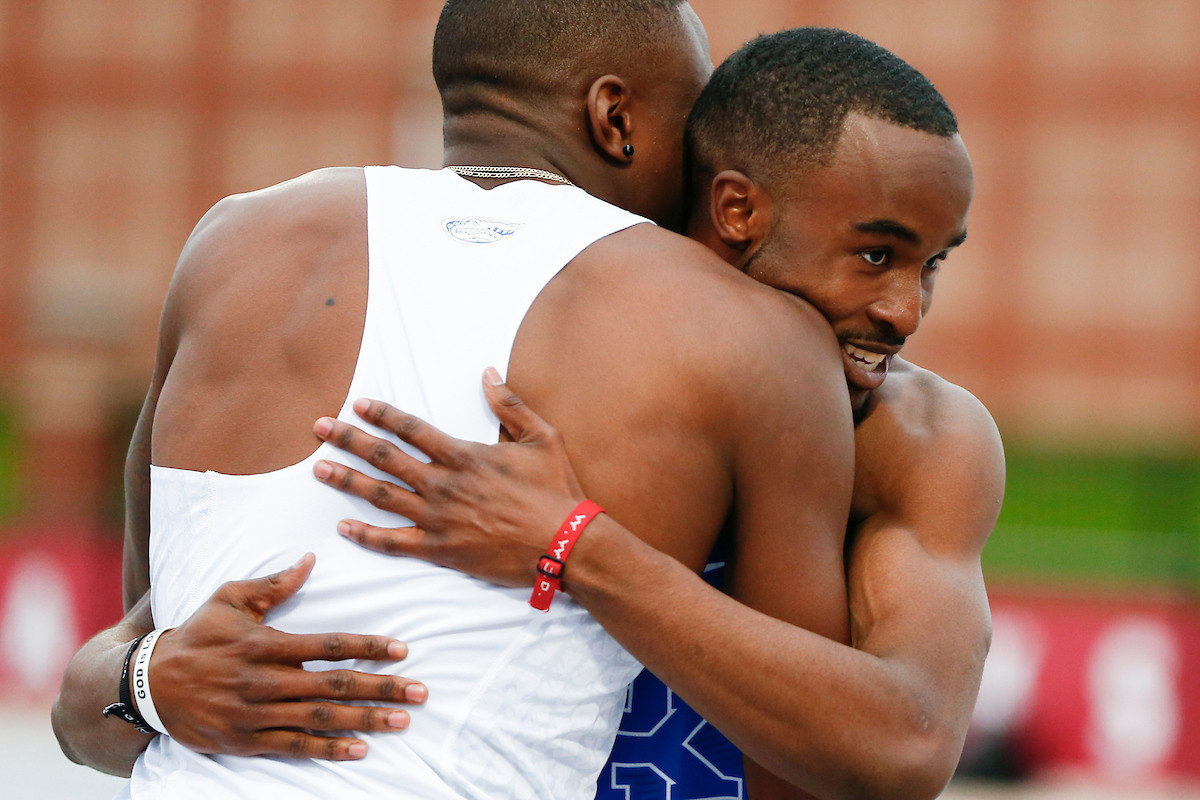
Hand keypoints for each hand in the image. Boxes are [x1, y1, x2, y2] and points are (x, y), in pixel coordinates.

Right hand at [149, 553, 426, 759]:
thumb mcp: (230, 599)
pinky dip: (329, 750)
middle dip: (382, 688)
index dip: (368, 647)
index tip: (403, 650)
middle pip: (335, 686)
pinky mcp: (246, 741)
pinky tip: (360, 749)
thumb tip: (311, 559)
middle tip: (421, 691)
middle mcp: (264, 680)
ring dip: (366, 721)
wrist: (148, 684)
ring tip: (402, 720)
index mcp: (265, 643)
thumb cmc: (196, 635)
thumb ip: (274, 583)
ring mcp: (256, 714)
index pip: (328, 645)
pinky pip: (294, 747)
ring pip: (321, 720)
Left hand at [311, 368, 585, 586]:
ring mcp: (439, 519)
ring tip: (319, 469)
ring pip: (381, 496)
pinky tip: (344, 527)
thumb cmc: (556, 491)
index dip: (382, 414)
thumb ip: (510, 405)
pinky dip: (367, 535)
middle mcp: (444, 484)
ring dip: (348, 481)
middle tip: (319, 429)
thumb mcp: (542, 438)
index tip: (358, 404)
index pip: (412, 429)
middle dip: (348, 440)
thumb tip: (489, 373)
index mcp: (465, 455)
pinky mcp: (441, 550)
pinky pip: (394, 543)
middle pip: (386, 458)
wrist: (565, 545)